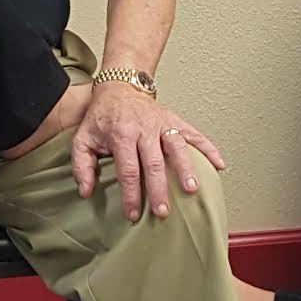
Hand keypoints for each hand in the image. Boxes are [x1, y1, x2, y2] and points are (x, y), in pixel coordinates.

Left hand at [70, 84, 225, 220]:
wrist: (120, 86)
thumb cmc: (102, 116)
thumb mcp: (83, 138)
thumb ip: (82, 166)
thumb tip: (86, 191)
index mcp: (121, 134)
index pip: (128, 169)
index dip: (131, 194)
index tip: (133, 213)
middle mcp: (144, 128)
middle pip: (154, 162)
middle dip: (159, 189)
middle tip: (163, 211)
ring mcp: (162, 124)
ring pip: (177, 147)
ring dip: (185, 168)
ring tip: (192, 189)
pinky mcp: (175, 120)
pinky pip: (194, 134)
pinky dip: (208, 148)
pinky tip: (219, 164)